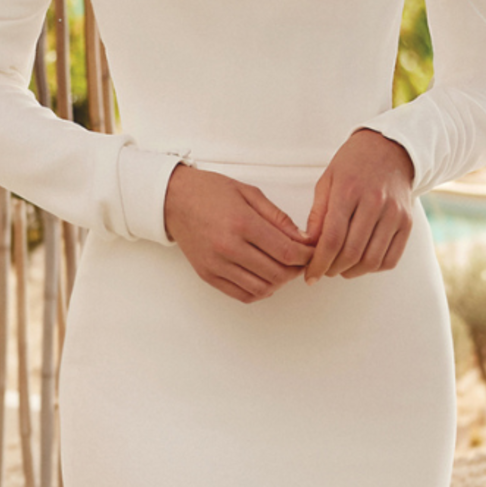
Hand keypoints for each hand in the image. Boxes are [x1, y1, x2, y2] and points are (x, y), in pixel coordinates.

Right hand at [163, 164, 311, 302]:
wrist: (174, 200)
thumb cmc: (211, 192)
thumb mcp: (249, 193)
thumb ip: (278, 217)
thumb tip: (302, 239)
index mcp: (242, 223)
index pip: (286, 252)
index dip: (306, 256)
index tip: (311, 252)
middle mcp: (228, 247)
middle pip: (277, 273)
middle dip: (296, 270)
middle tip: (300, 261)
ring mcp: (216, 265)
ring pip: (262, 288)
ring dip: (279, 283)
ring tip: (282, 269)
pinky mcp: (208, 275)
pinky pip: (242, 295)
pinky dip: (260, 291)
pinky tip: (264, 278)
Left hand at [298, 129, 416, 279]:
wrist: (389, 149)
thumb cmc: (352, 165)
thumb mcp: (327, 181)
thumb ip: (318, 215)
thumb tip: (309, 247)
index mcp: (348, 191)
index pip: (332, 239)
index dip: (319, 263)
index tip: (310, 276)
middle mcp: (374, 203)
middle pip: (351, 253)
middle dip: (332, 270)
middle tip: (323, 271)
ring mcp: (394, 213)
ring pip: (372, 260)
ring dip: (352, 272)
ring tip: (340, 268)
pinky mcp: (407, 222)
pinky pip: (391, 258)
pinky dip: (374, 268)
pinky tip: (361, 262)